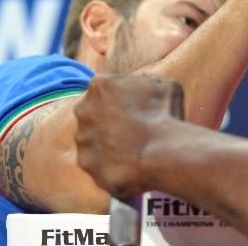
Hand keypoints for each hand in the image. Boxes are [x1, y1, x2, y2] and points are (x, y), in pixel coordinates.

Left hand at [74, 75, 181, 198]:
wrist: (163, 151)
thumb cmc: (165, 114)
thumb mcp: (163, 84)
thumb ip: (144, 82)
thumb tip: (142, 84)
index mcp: (100, 86)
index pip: (104, 90)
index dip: (120, 99)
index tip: (135, 108)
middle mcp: (84, 110)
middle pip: (92, 113)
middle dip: (107, 120)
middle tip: (131, 129)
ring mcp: (82, 138)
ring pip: (91, 139)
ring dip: (106, 143)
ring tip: (130, 150)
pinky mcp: (86, 163)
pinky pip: (96, 162)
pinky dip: (108, 164)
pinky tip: (127, 165)